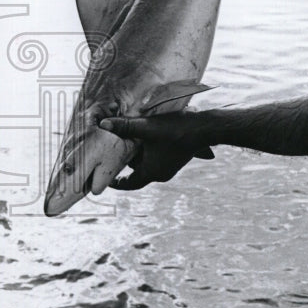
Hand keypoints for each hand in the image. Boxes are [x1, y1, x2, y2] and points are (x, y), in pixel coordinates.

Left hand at [99, 111, 213, 190]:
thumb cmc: (176, 131)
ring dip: (139, 154)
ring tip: (131, 139)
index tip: (107, 180)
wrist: (204, 129)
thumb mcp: (147, 127)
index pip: (129, 183)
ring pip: (148, 163)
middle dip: (126, 161)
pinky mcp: (177, 158)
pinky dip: (150, 150)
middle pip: (137, 171)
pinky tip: (147, 136)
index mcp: (152, 172)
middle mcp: (161, 173)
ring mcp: (170, 166)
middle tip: (115, 150)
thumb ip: (125, 126)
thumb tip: (102, 124)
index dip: (117, 183)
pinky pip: (158, 157)